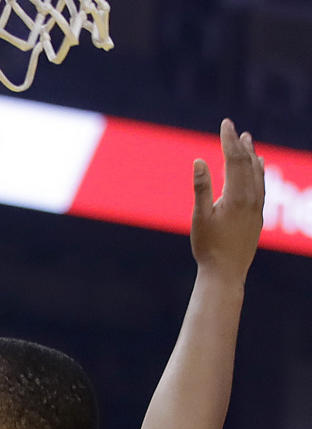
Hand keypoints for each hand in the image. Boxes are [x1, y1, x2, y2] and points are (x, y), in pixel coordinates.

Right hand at [190, 119, 264, 281]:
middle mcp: (251, 198)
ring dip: (252, 155)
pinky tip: (258, 167)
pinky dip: (259, 171)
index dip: (229, 140)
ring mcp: (257, 207)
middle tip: (233, 128)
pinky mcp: (258, 216)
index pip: (234, 159)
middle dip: (240, 144)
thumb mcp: (199, 218)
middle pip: (248, 163)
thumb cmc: (208, 248)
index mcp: (236, 196)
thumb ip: (201, 188)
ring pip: (258, 173)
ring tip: (248, 141)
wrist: (226, 273)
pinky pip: (262, 186)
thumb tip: (199, 161)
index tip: (225, 123)